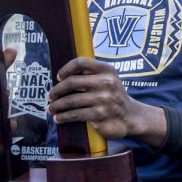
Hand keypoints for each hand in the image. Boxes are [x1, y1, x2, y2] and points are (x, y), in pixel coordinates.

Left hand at [47, 57, 164, 145]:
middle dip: (56, 90)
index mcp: (107, 70)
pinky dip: (63, 117)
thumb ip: (92, 74)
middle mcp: (106, 83)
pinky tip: (59, 118)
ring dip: (56, 106)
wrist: (131, 117)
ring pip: (70, 100)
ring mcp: (104, 99)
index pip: (81, 62)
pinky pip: (75, 114)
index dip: (66, 69)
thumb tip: (63, 76)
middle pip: (72, 82)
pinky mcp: (100, 115)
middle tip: (50, 96)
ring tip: (51, 108)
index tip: (59, 77)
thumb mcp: (109, 79)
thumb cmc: (113, 96)